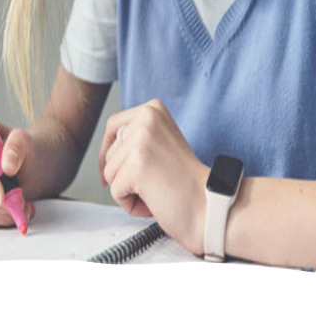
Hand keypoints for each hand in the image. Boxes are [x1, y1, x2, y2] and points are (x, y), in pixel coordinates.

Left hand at [98, 99, 208, 254]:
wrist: (209, 206)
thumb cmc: (186, 183)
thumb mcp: (160, 143)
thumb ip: (137, 137)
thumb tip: (106, 147)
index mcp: (153, 109)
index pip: (113, 126)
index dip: (108, 151)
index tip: (109, 170)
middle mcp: (147, 118)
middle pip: (108, 152)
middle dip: (123, 176)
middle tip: (154, 183)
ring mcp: (141, 140)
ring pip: (109, 173)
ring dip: (129, 191)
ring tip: (157, 191)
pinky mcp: (137, 165)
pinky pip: (114, 192)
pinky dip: (131, 205)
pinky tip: (154, 201)